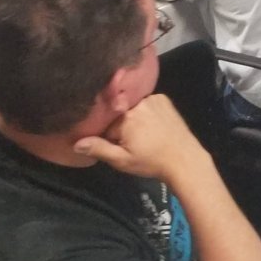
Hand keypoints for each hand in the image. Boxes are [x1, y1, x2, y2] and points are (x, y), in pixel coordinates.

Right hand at [73, 94, 206, 183]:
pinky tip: (151, 125)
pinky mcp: (164, 99)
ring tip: (143, 134)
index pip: (105, 123)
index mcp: (126, 117)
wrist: (184, 158)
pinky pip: (146, 103)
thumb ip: (99, 149)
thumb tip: (76, 143)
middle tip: (132, 142)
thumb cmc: (151, 162)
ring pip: (131, 107)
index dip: (108, 136)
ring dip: (133, 117)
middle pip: (118, 113)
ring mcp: (153, 98)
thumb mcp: (122, 160)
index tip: (116, 145)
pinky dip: (145, 111)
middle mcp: (138, 102)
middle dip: (120, 126)